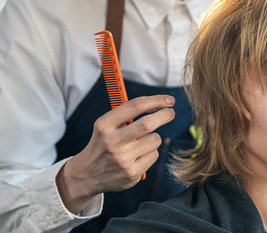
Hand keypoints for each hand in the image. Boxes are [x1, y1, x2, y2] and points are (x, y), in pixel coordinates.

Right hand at [56, 95, 175, 213]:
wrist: (86, 175)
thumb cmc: (104, 143)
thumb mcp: (106, 126)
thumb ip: (127, 114)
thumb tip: (159, 103)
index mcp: (104, 125)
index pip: (135, 106)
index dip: (156, 100)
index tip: (169, 100)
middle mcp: (112, 142)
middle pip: (148, 123)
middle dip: (165, 115)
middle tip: (171, 112)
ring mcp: (122, 159)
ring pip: (154, 140)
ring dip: (154, 137)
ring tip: (141, 142)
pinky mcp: (131, 173)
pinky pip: (154, 155)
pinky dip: (151, 152)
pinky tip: (138, 157)